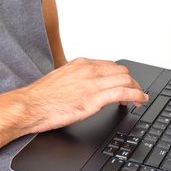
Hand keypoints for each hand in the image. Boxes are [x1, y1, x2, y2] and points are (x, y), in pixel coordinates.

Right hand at [19, 58, 148, 133]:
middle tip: (134, 92)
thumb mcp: (60, 80)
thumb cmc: (40, 97)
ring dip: (137, 89)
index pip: (109, 65)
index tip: (123, 84)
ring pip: (126, 80)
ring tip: (140, 99)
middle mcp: (88, 70)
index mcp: (80, 64)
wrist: (29, 106)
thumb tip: (83, 88)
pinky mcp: (93, 99)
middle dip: (132, 82)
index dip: (120, 76)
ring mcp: (92, 84)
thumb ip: (75, 80)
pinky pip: (123, 93)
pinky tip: (140, 101)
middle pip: (121, 71)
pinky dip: (137, 96)